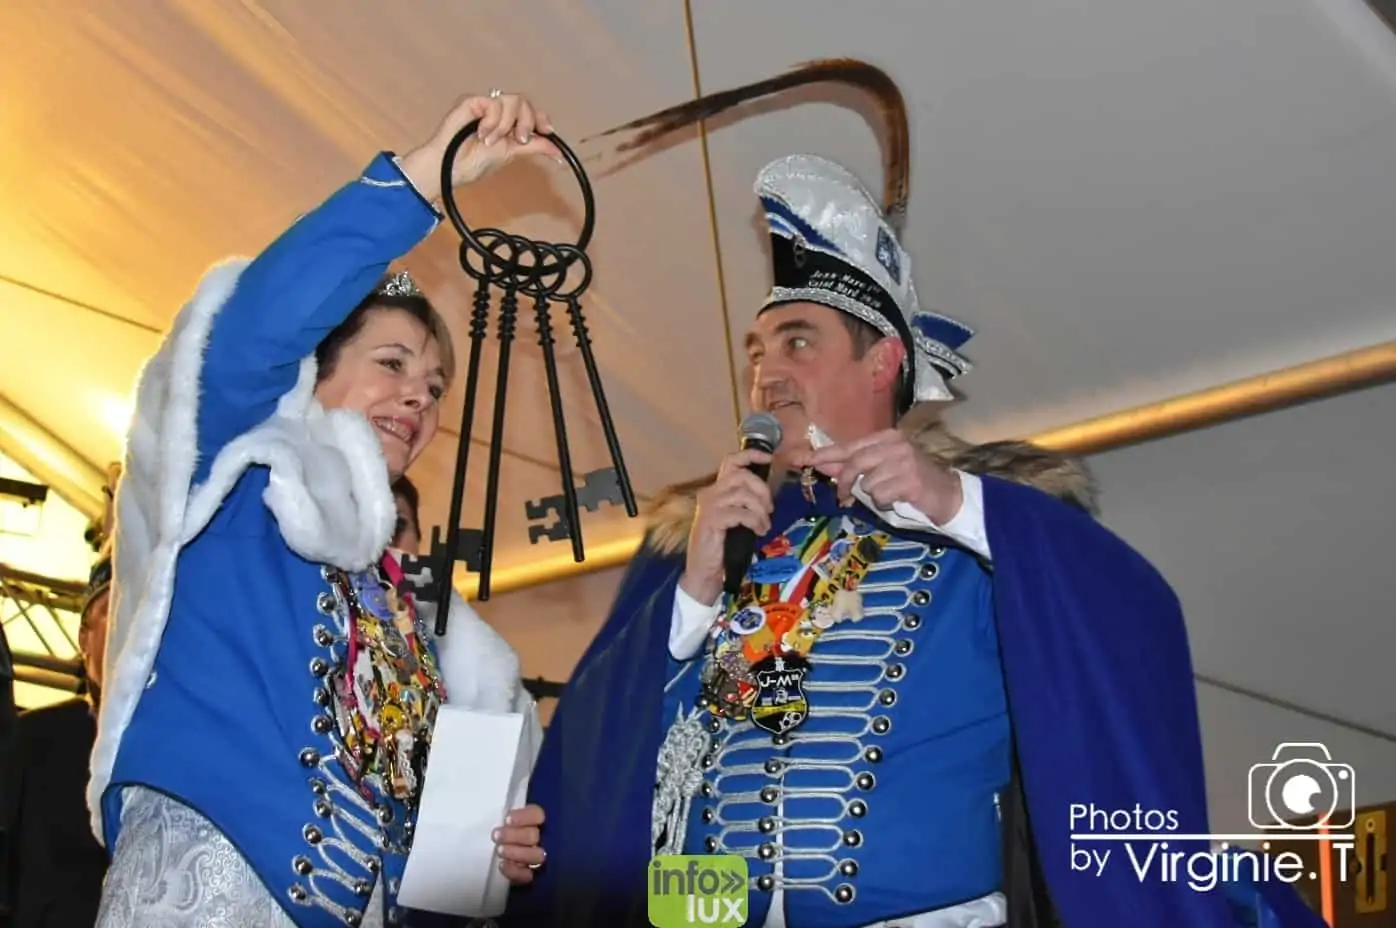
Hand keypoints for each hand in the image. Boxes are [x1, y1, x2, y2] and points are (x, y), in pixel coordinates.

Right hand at [398, 92, 562, 201]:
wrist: (450, 169)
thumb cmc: (473, 164)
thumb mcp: (511, 154)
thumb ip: (534, 147)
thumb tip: (559, 152)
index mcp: (508, 124)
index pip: (530, 111)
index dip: (541, 118)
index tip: (548, 131)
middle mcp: (497, 113)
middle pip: (524, 102)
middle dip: (527, 122)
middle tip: (518, 140)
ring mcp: (484, 106)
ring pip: (512, 100)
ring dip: (505, 125)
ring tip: (489, 140)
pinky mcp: (471, 101)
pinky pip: (493, 102)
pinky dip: (492, 120)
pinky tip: (482, 133)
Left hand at [493, 803, 545, 884]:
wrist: (491, 860)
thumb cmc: (498, 834)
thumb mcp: (501, 822)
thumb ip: (504, 818)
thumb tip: (497, 817)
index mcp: (534, 820)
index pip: (537, 814)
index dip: (524, 817)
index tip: (507, 819)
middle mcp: (541, 838)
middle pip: (533, 836)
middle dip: (514, 835)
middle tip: (496, 836)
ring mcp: (537, 859)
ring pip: (536, 855)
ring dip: (516, 852)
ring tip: (500, 850)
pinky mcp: (530, 876)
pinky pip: (527, 875)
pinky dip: (514, 870)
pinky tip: (502, 865)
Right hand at [679, 449, 774, 605]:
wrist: (704, 571)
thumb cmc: (722, 546)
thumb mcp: (736, 519)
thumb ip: (745, 502)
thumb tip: (766, 493)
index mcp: (716, 490)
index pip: (731, 462)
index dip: (751, 454)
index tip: (769, 458)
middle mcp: (710, 493)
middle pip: (741, 476)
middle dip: (762, 490)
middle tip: (770, 509)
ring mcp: (709, 507)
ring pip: (743, 494)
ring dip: (760, 509)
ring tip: (764, 525)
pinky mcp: (712, 521)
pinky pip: (740, 513)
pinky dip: (754, 520)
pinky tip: (758, 531)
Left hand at [789, 429, 962, 523]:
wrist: (945, 493)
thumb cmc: (909, 480)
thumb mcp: (879, 469)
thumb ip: (851, 465)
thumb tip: (820, 462)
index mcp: (886, 437)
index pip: (849, 446)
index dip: (826, 454)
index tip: (804, 459)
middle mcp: (895, 444)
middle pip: (854, 463)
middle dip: (844, 482)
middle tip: (842, 497)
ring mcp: (904, 461)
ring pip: (867, 482)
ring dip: (871, 495)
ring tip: (885, 494)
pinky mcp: (910, 480)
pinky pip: (880, 495)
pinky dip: (883, 502)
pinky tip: (896, 498)